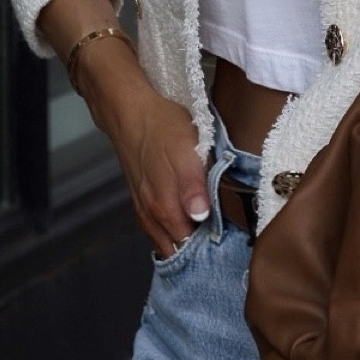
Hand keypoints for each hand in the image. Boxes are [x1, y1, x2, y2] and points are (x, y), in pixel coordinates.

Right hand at [100, 77, 212, 259]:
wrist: (129, 110)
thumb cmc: (162, 127)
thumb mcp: (187, 150)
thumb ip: (194, 187)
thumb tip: (201, 217)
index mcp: (165, 208)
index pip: (191, 247)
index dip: (211, 247)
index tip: (230, 241)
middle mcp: (151, 216)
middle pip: (178, 249)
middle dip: (198, 250)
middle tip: (222, 239)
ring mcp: (143, 209)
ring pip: (165, 240)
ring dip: (184, 241)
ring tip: (207, 231)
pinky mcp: (139, 200)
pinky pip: (157, 228)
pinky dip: (171, 231)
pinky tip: (186, 219)